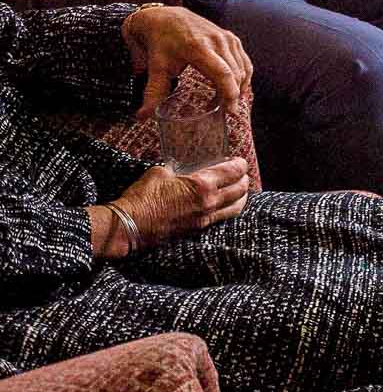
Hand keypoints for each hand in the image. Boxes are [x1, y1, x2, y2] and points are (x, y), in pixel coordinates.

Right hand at [109, 159, 251, 252]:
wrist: (127, 227)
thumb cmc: (141, 197)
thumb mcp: (160, 172)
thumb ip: (176, 170)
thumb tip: (179, 170)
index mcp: (202, 186)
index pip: (233, 172)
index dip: (241, 165)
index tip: (240, 161)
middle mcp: (209, 203)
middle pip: (240, 190)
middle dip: (245, 179)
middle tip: (242, 173)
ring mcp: (204, 219)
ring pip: (235, 208)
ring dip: (241, 196)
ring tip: (240, 189)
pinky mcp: (196, 230)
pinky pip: (221, 219)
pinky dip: (229, 210)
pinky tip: (225, 205)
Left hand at [122, 5, 252, 115]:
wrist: (165, 18)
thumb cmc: (160, 43)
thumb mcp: (156, 68)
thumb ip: (153, 93)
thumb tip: (142, 117)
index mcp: (198, 47)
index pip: (222, 73)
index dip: (229, 93)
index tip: (230, 112)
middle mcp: (217, 41)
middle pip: (235, 73)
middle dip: (234, 95)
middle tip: (226, 112)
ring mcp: (227, 38)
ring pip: (242, 68)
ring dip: (239, 87)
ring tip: (228, 102)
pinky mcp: (231, 38)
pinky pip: (244, 61)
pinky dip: (243, 76)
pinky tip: (237, 88)